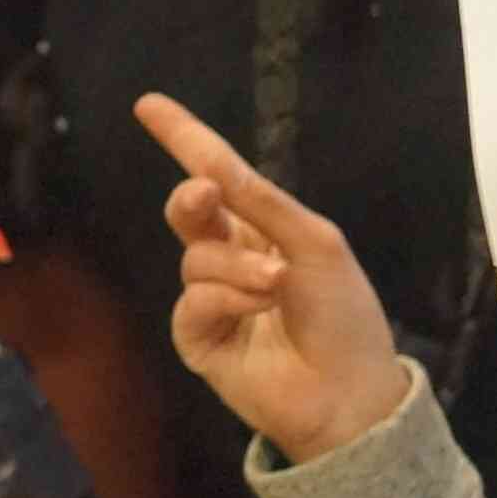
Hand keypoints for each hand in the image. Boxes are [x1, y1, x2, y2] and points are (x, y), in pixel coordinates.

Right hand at [138, 92, 409, 464]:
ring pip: (195, 258)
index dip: (184, 139)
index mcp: (266, 229)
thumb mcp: (313, 241)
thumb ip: (261, 202)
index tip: (147, 105)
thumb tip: (209, 169)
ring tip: (276, 285)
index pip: (218, 176)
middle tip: (207, 194)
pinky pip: (192, 302)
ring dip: (236, 266)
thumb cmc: (344, 314)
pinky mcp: (199, 339)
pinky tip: (256, 309)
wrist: (349, 392)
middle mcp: (234, 258)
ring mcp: (214, 300)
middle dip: (191, 198)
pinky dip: (224, 298)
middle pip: (189, 211)